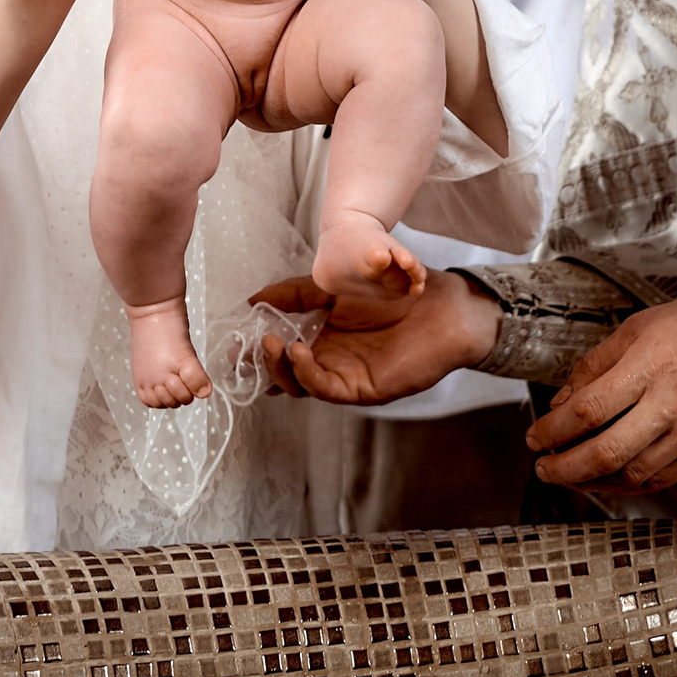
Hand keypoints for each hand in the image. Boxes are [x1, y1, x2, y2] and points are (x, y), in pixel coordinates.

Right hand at [250, 269, 497, 403]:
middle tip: (245, 348)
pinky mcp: (364, 390)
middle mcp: (331, 364)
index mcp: (323, 342)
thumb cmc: (397, 293)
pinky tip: (299, 351)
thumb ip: (295, 294)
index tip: (233, 343)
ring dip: (280, 368)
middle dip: (261, 364)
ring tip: (271, 344)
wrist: (444, 304)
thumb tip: (254, 300)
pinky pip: (327, 389)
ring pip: (302, 386)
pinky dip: (307, 373)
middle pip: (285, 375)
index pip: (281, 355)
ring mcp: (347, 378)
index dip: (256, 352)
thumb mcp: (334, 286)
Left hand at [523, 291, 676, 493]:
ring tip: (569, 475)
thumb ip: (598, 363)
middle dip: (564, 467)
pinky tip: (607, 480)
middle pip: (605, 451)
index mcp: (648, 366)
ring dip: (591, 481)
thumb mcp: (642, 325)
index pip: (587, 410)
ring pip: (631, 474)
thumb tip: (563, 400)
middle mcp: (669, 404)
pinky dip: (627, 486)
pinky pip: (660, 480)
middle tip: (542, 467)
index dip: (552, 430)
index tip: (534, 436)